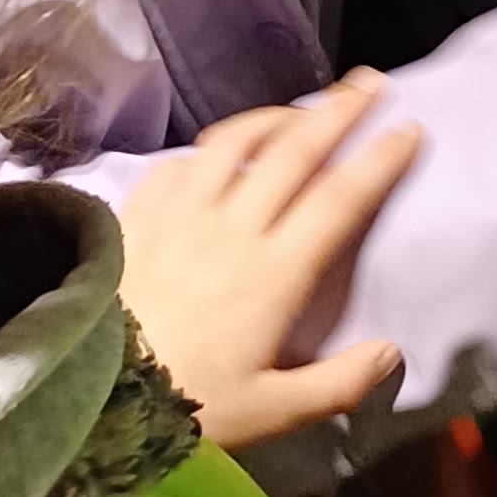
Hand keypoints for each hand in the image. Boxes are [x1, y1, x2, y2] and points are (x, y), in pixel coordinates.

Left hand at [116, 81, 419, 447]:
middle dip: (338, 112)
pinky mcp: (138, 218)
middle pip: (294, 152)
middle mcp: (233, 228)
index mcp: (275, 272)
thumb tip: (391, 351)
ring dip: (273, 116)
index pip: (339, 199)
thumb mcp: (271, 412)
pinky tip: (215, 154)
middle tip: (368, 83)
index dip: (378, 160)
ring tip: (298, 109)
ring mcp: (180, 216)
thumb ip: (337, 383)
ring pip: (234, 144)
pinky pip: (176, 165)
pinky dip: (204, 151)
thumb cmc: (186, 405)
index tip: (408, 128)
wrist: (88, 395)